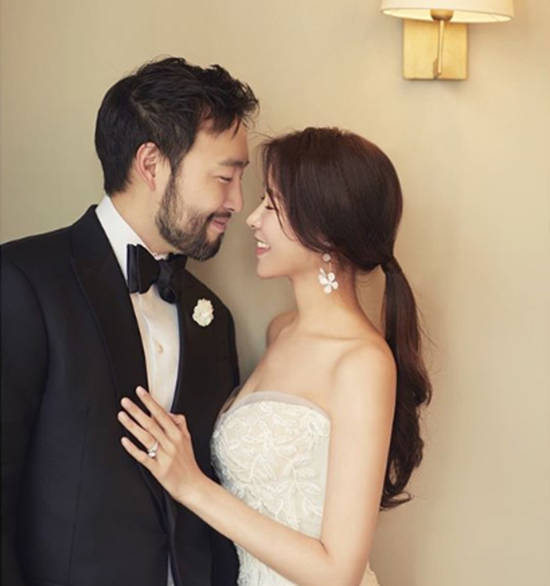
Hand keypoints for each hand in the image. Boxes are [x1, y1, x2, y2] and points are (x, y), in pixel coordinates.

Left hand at [118, 386, 204, 504]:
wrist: (193, 486)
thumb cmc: (188, 463)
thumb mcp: (188, 439)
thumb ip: (180, 424)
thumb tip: (170, 413)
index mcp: (178, 434)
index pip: (162, 414)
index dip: (150, 402)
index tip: (140, 392)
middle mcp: (171, 443)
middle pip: (151, 423)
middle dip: (137, 410)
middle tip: (125, 401)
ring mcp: (164, 456)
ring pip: (146, 437)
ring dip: (132, 425)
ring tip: (121, 415)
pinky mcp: (158, 469)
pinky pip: (143, 456)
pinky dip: (133, 448)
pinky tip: (124, 440)